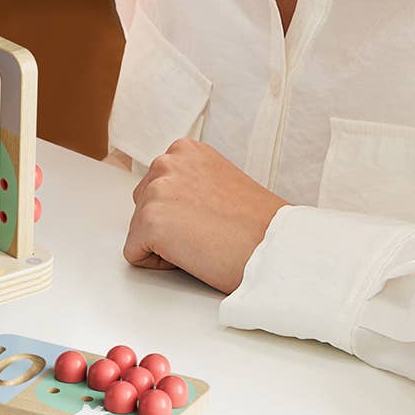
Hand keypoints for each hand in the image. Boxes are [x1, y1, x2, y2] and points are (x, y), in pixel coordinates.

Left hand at [124, 139, 286, 292]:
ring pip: (139, 230)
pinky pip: (136, 253)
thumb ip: (190, 182)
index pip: (157, 188)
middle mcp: (166, 163)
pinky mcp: (149, 221)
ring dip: (166, 244)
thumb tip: (171, 199)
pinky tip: (195, 256)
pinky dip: (160, 264)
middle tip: (210, 232)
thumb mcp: (221, 183)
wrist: (279, 250)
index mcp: (185, 151)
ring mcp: (155, 191)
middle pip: (142, 206)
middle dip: (169, 225)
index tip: (211, 217)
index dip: (182, 212)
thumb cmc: (259, 227)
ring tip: (206, 242)